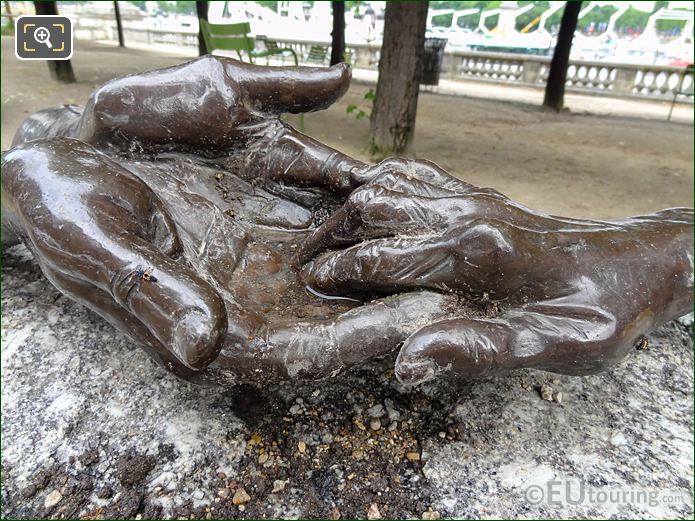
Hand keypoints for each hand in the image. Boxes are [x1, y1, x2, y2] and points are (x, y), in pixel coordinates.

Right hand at [2, 58, 453, 384]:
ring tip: (462, 229)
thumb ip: (154, 300)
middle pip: (350, 299)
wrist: (61, 153)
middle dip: (409, 290)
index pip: (310, 346)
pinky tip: (408, 174)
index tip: (427, 328)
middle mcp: (258, 283)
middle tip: (475, 283)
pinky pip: (325, 183)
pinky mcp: (268, 185)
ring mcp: (269, 233)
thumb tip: (201, 349)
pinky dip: (363, 180)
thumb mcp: (99, 256)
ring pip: (350, 241)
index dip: (369, 338)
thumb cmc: (65, 213)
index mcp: (221, 321)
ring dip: (401, 237)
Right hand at [297, 159, 693, 384]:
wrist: (638, 261)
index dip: (337, 273)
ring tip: (326, 241)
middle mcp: (467, 214)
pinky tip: (366, 205)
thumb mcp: (553, 347)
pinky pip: (414, 175)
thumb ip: (478, 350)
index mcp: (476, 253)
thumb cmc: (601, 310)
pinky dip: (379, 186)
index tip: (307, 286)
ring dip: (349, 211)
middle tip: (306, 267)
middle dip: (330, 237)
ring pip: (387, 185)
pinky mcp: (477, 194)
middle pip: (373, 209)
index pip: (381, 257)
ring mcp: (471, 197)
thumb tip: (404, 362)